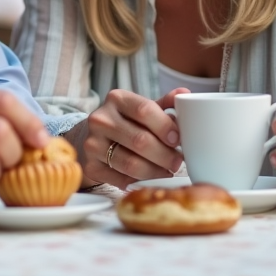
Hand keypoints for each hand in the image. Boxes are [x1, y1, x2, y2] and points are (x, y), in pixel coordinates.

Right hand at [69, 88, 184, 188]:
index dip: (165, 126)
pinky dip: (140, 182)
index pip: (144, 110)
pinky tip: (149, 178)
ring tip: (167, 171)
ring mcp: (93, 144)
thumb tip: (185, 94)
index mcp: (117, 99)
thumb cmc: (124, 122)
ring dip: (156, 171)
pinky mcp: (91, 166)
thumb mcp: (140, 109)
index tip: (177, 139)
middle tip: (178, 161)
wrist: (90, 137)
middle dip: (165, 155)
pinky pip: (122, 180)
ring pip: (132, 164)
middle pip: (140, 140)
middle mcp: (101, 119)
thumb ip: (163, 103)